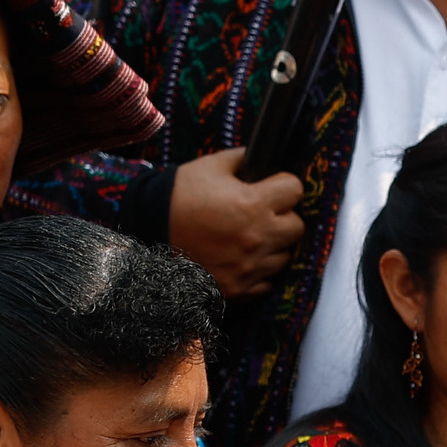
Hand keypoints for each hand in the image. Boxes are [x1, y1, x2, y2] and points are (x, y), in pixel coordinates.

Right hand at [167, 150, 303, 296]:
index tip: (274, 186)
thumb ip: (243, 159)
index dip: (284, 184)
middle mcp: (256, 238)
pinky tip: (243, 257)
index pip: (295, 190)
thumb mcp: (211, 167)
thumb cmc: (180, 196)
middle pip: (297, 226)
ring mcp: (249, 268)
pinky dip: (260, 270)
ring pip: (285, 256)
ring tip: (251, 236)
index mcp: (252, 204)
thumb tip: (264, 157)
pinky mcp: (240, 289)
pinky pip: (267, 281)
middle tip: (264, 213)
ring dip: (274, 245)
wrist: (148, 231)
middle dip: (284, 216)